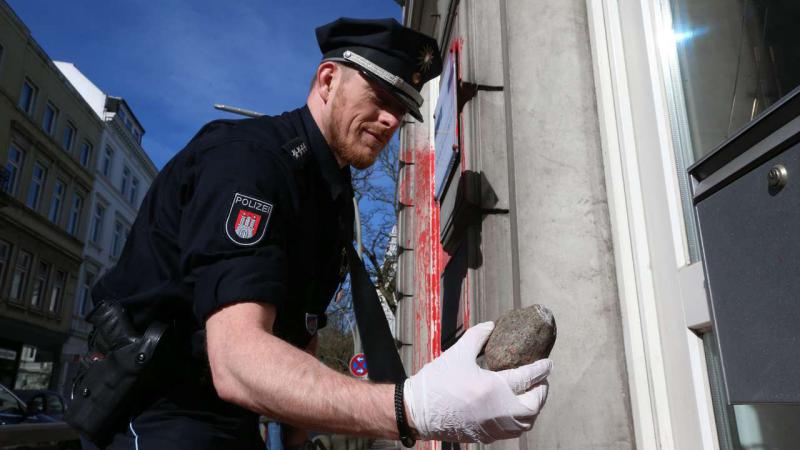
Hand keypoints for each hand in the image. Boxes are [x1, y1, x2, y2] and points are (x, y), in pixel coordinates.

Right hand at [403, 321, 550, 442]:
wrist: (416, 412)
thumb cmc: (436, 382)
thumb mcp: (457, 353)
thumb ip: (477, 337)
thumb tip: (491, 326)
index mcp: (492, 388)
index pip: (527, 378)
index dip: (541, 369)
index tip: (548, 363)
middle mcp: (498, 411)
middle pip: (533, 405)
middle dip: (542, 391)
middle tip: (542, 381)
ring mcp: (493, 427)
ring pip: (526, 422)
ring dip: (533, 408)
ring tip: (532, 396)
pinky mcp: (485, 436)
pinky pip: (512, 431)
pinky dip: (520, 420)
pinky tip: (515, 410)